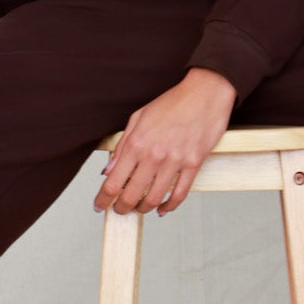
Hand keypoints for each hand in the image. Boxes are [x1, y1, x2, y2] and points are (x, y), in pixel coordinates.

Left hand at [94, 69, 237, 217]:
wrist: (205, 93)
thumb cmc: (172, 103)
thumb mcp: (138, 117)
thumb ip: (122, 145)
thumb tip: (108, 170)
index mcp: (136, 143)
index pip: (113, 182)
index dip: (103, 199)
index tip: (99, 205)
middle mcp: (153, 155)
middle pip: (131, 195)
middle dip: (121, 208)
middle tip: (119, 210)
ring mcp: (175, 161)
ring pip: (155, 198)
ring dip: (144, 208)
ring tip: (140, 208)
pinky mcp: (194, 164)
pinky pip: (180, 194)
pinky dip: (169, 206)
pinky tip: (163, 208)